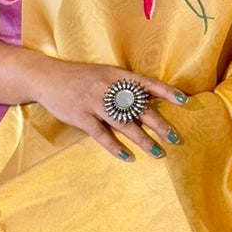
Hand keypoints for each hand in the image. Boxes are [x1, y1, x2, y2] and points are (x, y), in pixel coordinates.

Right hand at [28, 56, 186, 160]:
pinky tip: (129, 157)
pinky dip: (116, 147)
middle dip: (160, 124)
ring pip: (124, 124)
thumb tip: (148, 99)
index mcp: (116, 75)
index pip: (146, 83)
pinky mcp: (81, 117)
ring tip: (159, 153)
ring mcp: (94, 103)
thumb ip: (123, 86)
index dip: (166, 91)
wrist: (46, 77)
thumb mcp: (103, 75)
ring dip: (144, 140)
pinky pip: (102, 135)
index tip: (184, 100)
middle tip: (176, 138)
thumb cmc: (79, 77)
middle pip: (139, 108)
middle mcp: (108, 88)